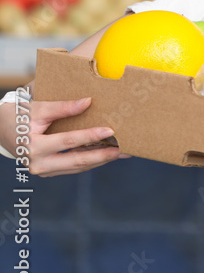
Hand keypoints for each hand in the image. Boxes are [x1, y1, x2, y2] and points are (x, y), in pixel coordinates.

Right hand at [0, 96, 130, 176]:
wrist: (2, 130)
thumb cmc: (19, 116)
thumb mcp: (39, 108)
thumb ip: (63, 107)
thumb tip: (88, 102)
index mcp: (35, 147)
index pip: (68, 141)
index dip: (90, 135)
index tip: (110, 130)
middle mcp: (38, 164)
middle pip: (76, 161)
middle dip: (102, 156)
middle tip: (123, 150)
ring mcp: (44, 170)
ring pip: (76, 167)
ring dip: (99, 160)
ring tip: (121, 153)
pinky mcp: (49, 170)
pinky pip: (72, 166)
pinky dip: (89, 160)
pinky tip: (105, 154)